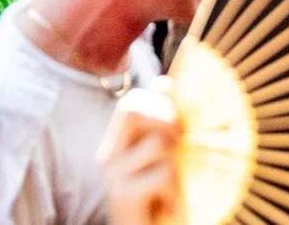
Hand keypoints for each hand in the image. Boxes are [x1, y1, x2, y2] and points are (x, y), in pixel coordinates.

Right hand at [98, 92, 184, 224]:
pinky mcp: (121, 195)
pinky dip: (175, 191)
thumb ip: (164, 125)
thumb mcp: (167, 160)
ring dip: (177, 166)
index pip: (132, 101)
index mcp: (117, 144)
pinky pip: (162, 173)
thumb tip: (165, 82)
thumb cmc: (163, 203)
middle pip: (132, 108)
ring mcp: (112, 175)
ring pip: (157, 143)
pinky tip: (167, 206)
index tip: (180, 124)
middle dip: (166, 120)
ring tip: (173, 189)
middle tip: (179, 146)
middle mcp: (108, 156)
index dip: (161, 101)